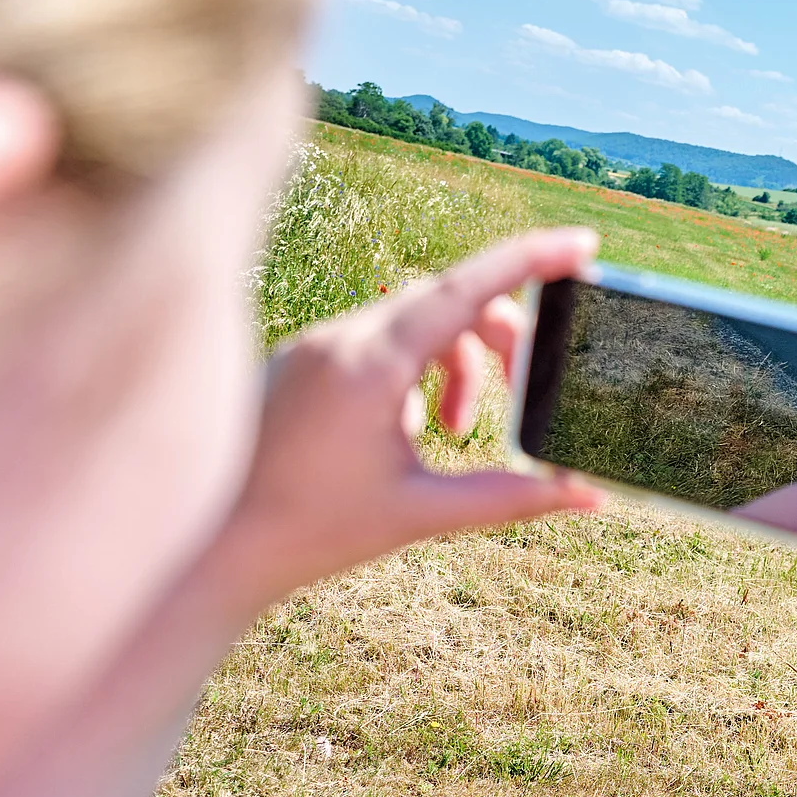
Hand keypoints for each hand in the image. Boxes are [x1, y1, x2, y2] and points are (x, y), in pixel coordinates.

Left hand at [200, 228, 604, 610]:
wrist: (207, 551)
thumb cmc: (308, 533)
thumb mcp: (421, 515)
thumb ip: (510, 497)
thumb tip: (589, 498)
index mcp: (372, 364)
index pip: (466, 289)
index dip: (531, 259)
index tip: (583, 244)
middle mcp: (340, 338)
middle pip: (447, 300)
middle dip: (499, 338)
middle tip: (528, 392)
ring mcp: (315, 346)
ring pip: (412, 318)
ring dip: (456, 362)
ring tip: (458, 431)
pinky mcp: (299, 362)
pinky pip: (376, 339)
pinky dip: (415, 371)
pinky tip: (410, 432)